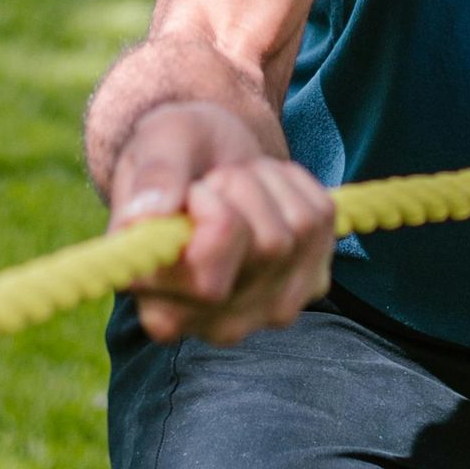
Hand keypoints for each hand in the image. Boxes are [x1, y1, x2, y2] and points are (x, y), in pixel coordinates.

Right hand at [104, 101, 337, 344]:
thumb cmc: (173, 159)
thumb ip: (153, 178)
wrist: (208, 159)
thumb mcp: (156, 145)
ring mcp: (267, 310)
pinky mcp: (308, 286)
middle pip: (267, 249)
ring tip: (238, 181)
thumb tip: (147, 214)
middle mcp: (213, 324)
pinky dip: (297, 187)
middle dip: (245, 189)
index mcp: (160, 310)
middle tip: (214, 178)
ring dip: (269, 184)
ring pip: (298, 232)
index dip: (214, 220)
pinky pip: (322, 221)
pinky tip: (266, 192)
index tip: (194, 190)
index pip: (210, 286)